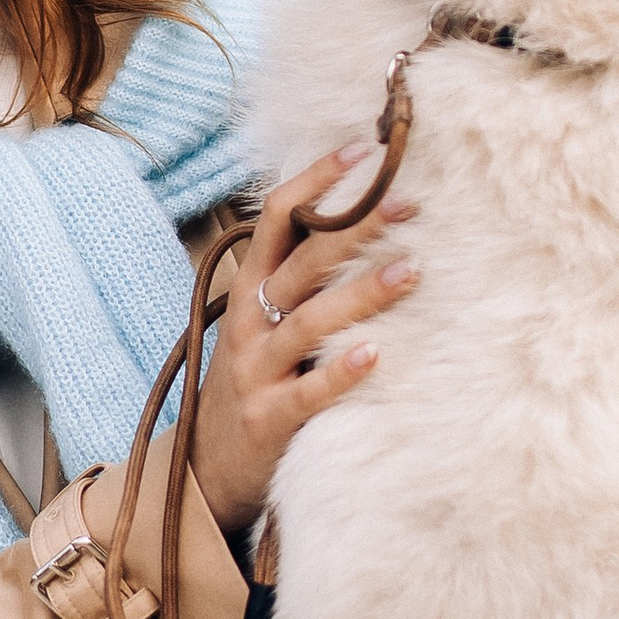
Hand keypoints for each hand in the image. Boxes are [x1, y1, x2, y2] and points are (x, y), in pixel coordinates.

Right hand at [186, 148, 421, 536]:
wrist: (206, 468)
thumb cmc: (253, 380)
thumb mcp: (262, 321)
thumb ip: (298, 277)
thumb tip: (359, 218)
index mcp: (249, 288)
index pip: (277, 217)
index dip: (316, 179)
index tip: (365, 149)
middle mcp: (248, 321)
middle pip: (301, 261)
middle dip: (354, 228)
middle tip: (408, 202)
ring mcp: (256, 370)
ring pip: (308, 321)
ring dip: (361, 294)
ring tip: (411, 271)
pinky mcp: (270, 419)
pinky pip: (308, 392)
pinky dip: (341, 372)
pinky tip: (377, 353)